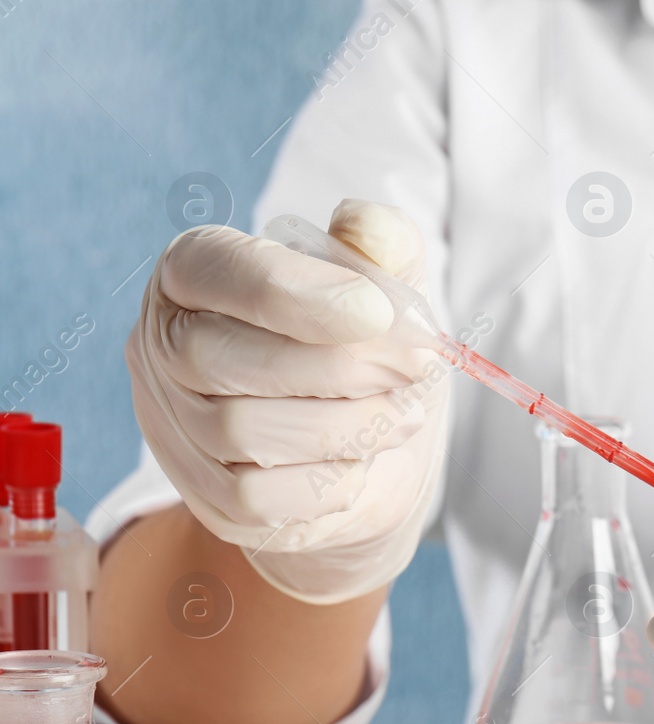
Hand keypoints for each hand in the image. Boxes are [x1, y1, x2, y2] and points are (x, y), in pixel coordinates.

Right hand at [126, 200, 448, 602]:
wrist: (375, 445)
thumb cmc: (368, 345)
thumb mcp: (387, 282)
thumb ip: (382, 243)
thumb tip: (366, 225)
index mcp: (197, 271)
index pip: (218, 269)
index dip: (296, 291)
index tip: (378, 311)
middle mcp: (165, 346)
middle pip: (220, 358)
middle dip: (339, 366)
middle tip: (417, 366)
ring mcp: (176, 427)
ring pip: (240, 431)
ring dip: (345, 425)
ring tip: (403, 411)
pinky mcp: (207, 497)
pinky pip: (254, 497)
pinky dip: (325, 480)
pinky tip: (361, 461)